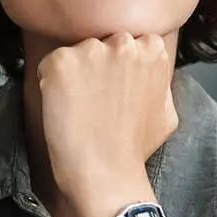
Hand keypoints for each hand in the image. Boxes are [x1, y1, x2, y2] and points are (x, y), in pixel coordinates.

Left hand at [36, 31, 178, 207]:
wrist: (106, 174)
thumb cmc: (134, 149)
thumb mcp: (167, 110)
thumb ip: (159, 81)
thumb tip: (152, 71)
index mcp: (152, 50)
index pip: (128, 42)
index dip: (117, 66)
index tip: (113, 89)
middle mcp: (123, 43)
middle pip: (100, 43)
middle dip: (95, 65)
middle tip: (94, 99)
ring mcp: (91, 51)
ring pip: (75, 53)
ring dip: (73, 74)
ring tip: (79, 108)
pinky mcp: (61, 63)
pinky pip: (49, 65)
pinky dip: (50, 84)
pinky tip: (62, 108)